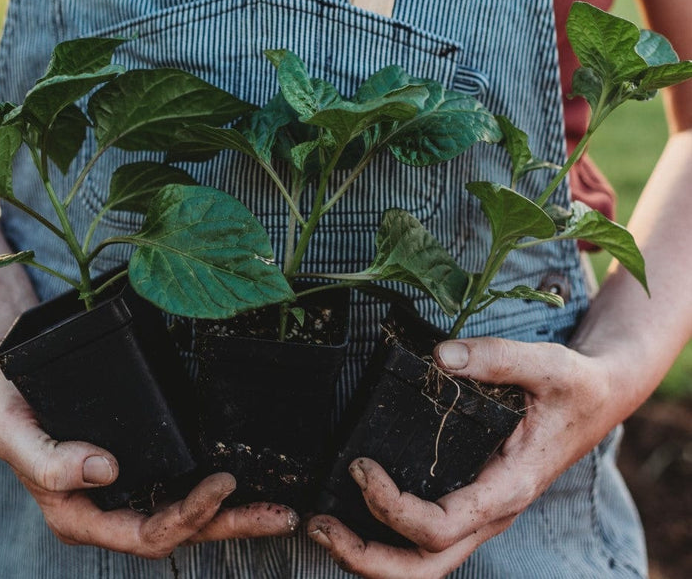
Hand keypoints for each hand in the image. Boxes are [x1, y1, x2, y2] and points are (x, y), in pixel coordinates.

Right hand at [0, 374, 298, 556]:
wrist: (15, 384)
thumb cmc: (13, 412)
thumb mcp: (14, 437)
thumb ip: (50, 462)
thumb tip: (105, 470)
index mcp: (81, 516)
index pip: (146, 532)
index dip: (188, 515)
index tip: (223, 482)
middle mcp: (111, 509)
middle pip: (180, 530)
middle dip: (232, 525)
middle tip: (281, 513)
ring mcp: (129, 490)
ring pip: (188, 513)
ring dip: (234, 514)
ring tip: (280, 508)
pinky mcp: (142, 465)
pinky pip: (183, 484)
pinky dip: (217, 489)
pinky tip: (246, 480)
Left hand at [308, 337, 622, 577]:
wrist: (596, 400)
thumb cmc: (573, 387)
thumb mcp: (547, 364)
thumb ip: (497, 358)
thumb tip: (441, 355)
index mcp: (508, 488)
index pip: (442, 526)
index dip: (393, 508)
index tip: (360, 466)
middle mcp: (491, 512)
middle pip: (425, 567)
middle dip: (366, 558)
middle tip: (316, 524)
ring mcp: (479, 511)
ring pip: (423, 563)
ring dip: (369, 554)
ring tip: (321, 524)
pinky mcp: (470, 499)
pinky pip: (426, 536)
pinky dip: (384, 533)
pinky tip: (351, 506)